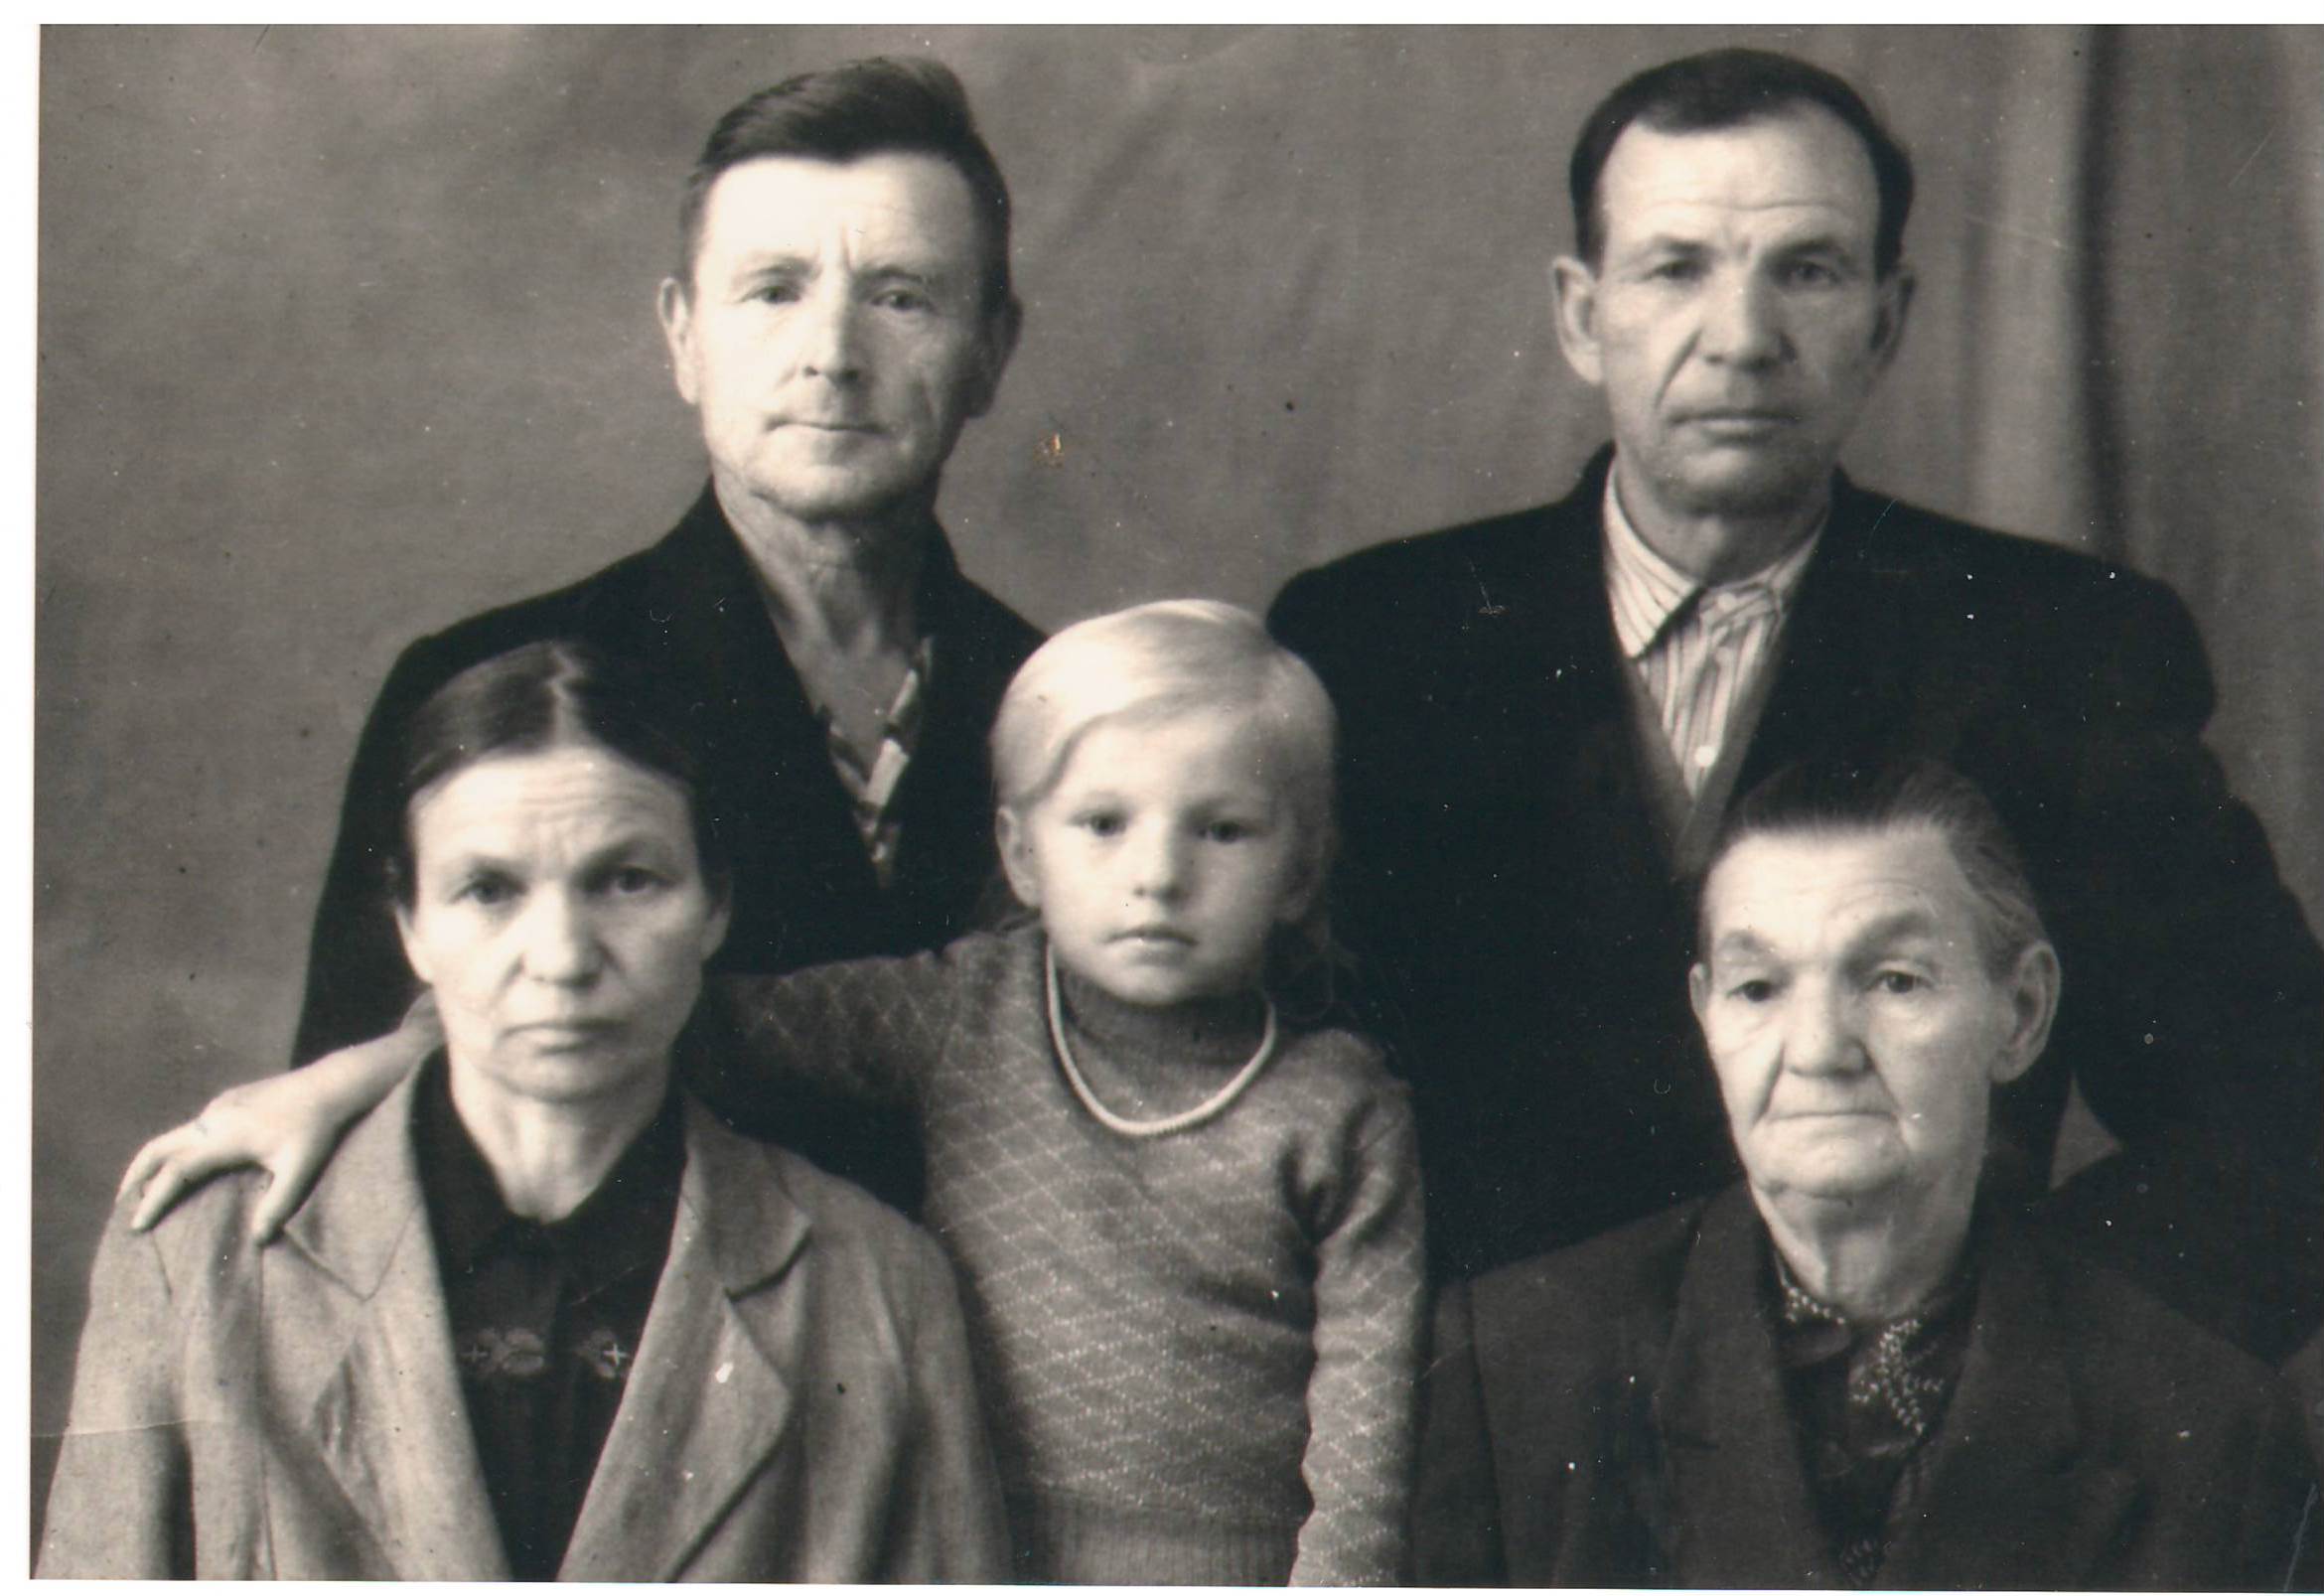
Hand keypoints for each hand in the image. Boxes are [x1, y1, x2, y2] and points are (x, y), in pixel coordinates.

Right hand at [117, 1078, 338, 1243]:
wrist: (329, 1084)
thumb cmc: (315, 1128)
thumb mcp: (300, 1169)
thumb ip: (278, 1204)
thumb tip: (257, 1240)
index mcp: (224, 1137)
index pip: (176, 1170)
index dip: (153, 1198)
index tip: (137, 1224)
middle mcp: (212, 1119)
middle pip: (158, 1148)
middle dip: (135, 1178)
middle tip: (122, 1208)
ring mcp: (218, 1107)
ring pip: (172, 1135)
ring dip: (152, 1162)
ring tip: (142, 1190)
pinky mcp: (227, 1101)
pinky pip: (190, 1128)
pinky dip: (175, 1149)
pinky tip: (184, 1165)